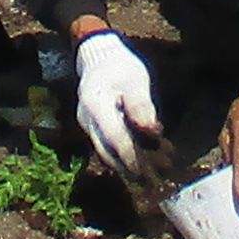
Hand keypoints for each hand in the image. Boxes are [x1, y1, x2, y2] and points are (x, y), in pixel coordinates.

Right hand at [67, 30, 162, 175]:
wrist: (98, 55)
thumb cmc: (120, 66)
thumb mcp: (136, 80)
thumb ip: (142, 106)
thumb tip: (152, 132)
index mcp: (96, 104)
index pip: (115, 138)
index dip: (131, 157)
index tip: (148, 172)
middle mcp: (86, 117)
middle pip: (107, 151)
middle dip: (128, 168)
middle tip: (150, 182)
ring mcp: (86, 123)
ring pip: (104, 151)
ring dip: (124, 165)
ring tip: (147, 176)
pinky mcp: (91, 126)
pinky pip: (104, 145)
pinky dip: (120, 154)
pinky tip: (138, 159)